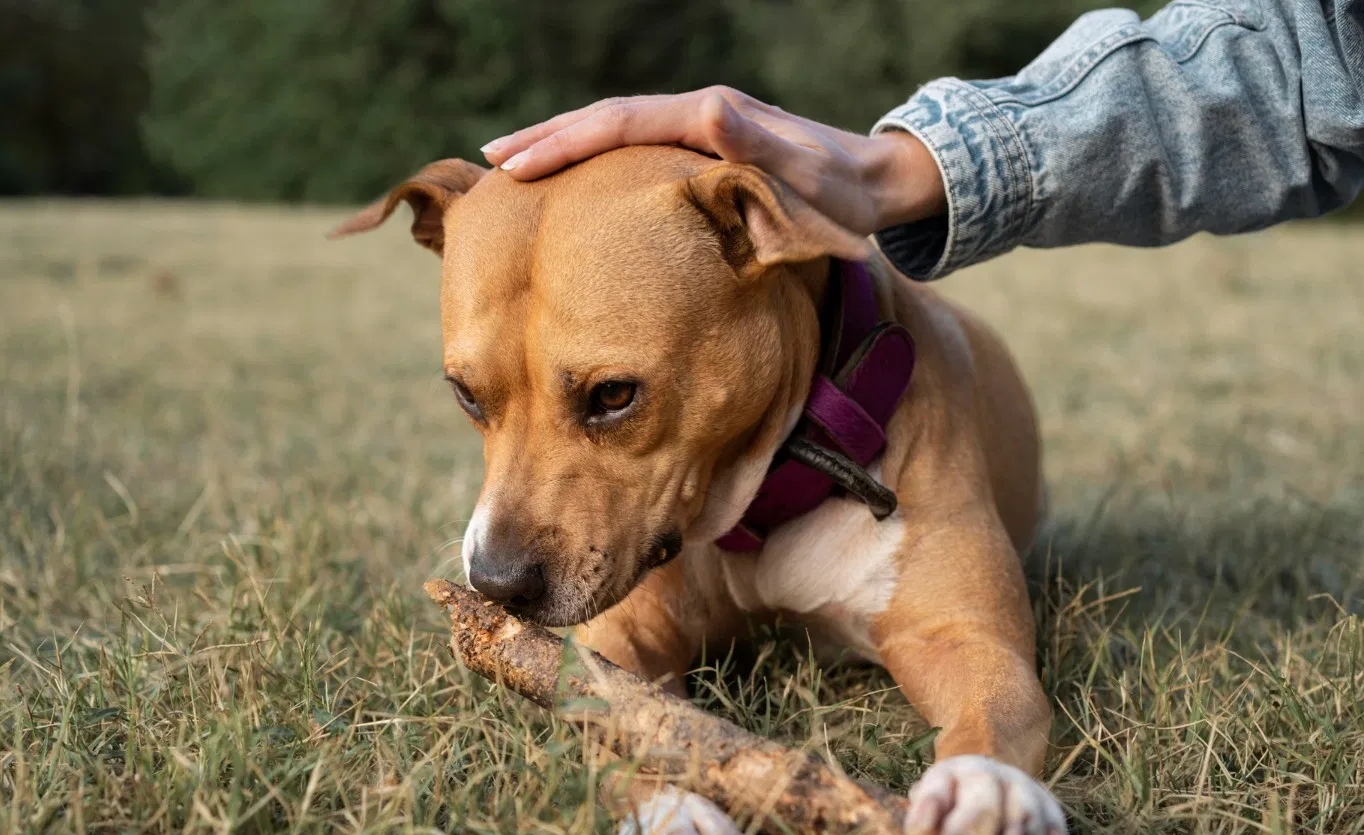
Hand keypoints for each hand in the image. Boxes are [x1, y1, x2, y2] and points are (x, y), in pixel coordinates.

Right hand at [480, 87, 944, 236]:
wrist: (874, 183)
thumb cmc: (842, 195)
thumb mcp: (807, 175)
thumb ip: (758, 144)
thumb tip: (708, 109)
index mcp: (710, 116)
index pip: (620, 122)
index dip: (564, 141)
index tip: (515, 163)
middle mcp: (700, 112)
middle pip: (605, 119)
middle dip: (546, 137)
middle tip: (489, 160)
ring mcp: (700, 127)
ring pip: (616, 130)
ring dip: (563, 143)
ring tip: (513, 163)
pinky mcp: (703, 146)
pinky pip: (634, 147)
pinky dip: (594, 156)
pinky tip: (573, 176)